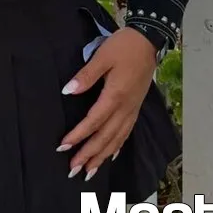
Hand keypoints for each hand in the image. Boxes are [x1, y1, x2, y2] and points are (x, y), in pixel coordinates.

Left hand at [58, 26, 156, 179]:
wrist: (148, 41)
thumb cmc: (123, 46)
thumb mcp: (103, 56)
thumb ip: (86, 75)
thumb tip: (68, 91)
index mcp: (115, 96)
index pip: (94, 121)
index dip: (78, 135)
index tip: (63, 146)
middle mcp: (125, 108)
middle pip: (105, 137)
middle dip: (89, 154)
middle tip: (73, 170)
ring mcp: (132, 109)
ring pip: (116, 139)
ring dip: (102, 156)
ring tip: (89, 171)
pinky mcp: (136, 107)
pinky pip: (126, 133)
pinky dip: (117, 147)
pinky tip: (111, 155)